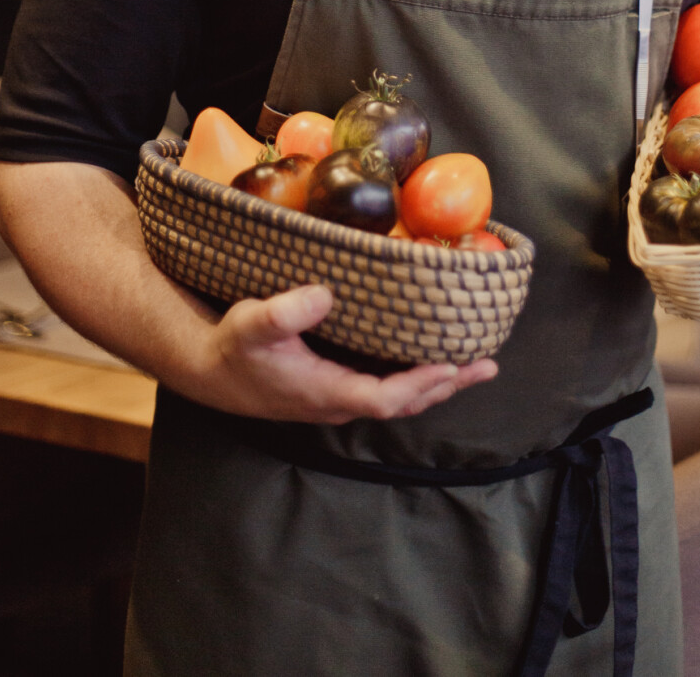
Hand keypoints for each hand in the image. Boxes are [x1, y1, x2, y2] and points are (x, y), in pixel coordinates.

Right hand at [212, 283, 497, 422]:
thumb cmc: (236, 347)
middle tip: (486, 365)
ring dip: (437, 381)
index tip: (451, 367)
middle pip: (404, 402)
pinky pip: (387, 386)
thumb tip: (323, 296)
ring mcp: (340, 395)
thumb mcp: (252, 324)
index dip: (419, 385)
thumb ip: (284, 312)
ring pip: (399, 396)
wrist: (213, 369)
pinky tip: (433, 357)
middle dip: (446, 385)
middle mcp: (340, 400)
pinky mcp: (338, 384)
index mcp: (326, 391)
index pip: (385, 398)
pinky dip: (416, 375)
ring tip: (476, 364)